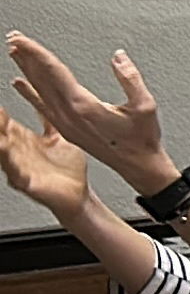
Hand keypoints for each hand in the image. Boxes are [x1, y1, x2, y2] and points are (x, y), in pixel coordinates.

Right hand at [0, 106, 93, 222]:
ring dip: (0, 147)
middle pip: (2, 138)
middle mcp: (20, 155)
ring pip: (5, 157)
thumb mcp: (58, 137)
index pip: (8, 126)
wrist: (78, 195)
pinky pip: (18, 176)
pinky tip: (9, 162)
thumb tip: (46, 98)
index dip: (1, 116)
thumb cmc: (68, 168)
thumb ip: (49, 120)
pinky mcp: (28, 185)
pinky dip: (13, 169)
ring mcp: (21, 170)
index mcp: (26, 143)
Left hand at [6, 34, 172, 189]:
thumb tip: (119, 58)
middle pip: (41, 79)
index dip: (37, 53)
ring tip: (16, 53)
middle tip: (14, 38)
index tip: (24, 40)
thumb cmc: (142, 140)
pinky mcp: (66, 128)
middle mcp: (69, 115)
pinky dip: (30, 92)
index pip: (54, 72)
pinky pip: (42, 106)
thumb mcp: (145, 106)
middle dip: (27, 56)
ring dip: (27, 70)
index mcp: (84, 107)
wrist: (138, 166)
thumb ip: (130, 79)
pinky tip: (21, 84)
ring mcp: (65, 123)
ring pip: (39, 90)